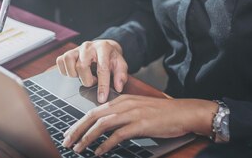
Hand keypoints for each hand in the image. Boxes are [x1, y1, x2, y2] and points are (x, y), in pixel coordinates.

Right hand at [56, 40, 127, 102]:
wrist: (104, 47)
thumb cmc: (111, 58)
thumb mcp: (121, 65)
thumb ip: (121, 76)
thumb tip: (118, 87)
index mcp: (103, 48)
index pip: (102, 68)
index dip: (102, 86)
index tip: (101, 98)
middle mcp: (88, 46)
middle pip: (81, 66)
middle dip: (87, 80)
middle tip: (94, 81)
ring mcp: (76, 48)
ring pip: (69, 62)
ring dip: (75, 75)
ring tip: (84, 76)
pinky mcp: (68, 52)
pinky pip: (60, 61)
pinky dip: (65, 70)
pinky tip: (75, 73)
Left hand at [62, 96, 216, 154]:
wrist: (184, 112)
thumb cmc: (162, 114)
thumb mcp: (137, 110)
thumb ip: (121, 115)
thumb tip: (106, 129)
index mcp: (121, 100)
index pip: (94, 111)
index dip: (79, 123)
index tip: (70, 133)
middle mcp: (123, 104)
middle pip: (93, 116)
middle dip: (77, 129)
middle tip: (67, 141)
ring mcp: (132, 113)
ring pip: (102, 124)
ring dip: (88, 137)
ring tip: (79, 148)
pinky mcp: (140, 124)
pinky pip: (118, 134)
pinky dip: (105, 143)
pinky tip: (99, 151)